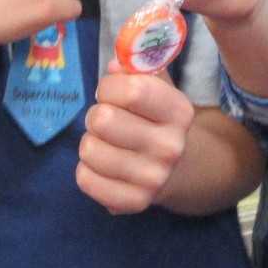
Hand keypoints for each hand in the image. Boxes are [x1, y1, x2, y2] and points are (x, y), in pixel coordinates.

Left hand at [77, 61, 196, 213]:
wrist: (181, 168)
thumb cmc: (158, 119)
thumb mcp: (158, 89)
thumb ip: (137, 70)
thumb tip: (115, 66)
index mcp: (179, 112)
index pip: (132, 90)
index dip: (109, 87)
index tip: (111, 93)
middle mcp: (170, 147)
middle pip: (103, 120)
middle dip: (96, 115)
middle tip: (106, 120)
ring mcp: (153, 178)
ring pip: (89, 150)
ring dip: (90, 143)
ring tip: (106, 143)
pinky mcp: (134, 202)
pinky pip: (85, 180)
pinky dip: (86, 170)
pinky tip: (102, 166)